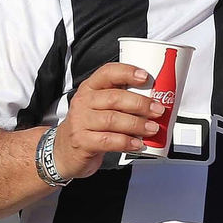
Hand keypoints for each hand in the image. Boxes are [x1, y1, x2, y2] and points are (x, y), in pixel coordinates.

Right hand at [52, 63, 162, 178]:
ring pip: (112, 119)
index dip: (127, 72)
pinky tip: (138, 143)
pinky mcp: (82, 141)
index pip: (107, 73)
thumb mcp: (99, 107)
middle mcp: (84, 102)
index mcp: (90, 88)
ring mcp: (81, 121)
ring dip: (137, 124)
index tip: (146, 77)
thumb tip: (154, 101)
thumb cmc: (89, 125)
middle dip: (140, 103)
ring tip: (152, 128)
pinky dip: (126, 142)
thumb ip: (121, 101)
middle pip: (114, 98)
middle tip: (157, 110)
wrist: (64, 150)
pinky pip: (108, 140)